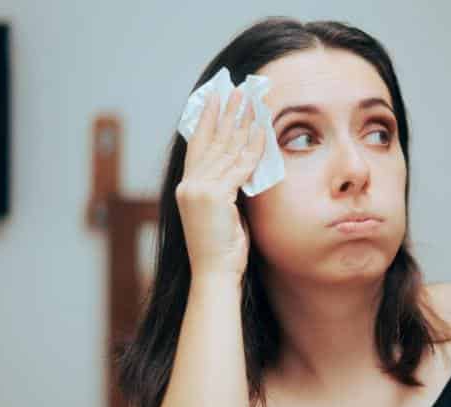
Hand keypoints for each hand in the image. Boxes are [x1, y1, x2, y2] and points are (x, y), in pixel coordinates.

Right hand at [176, 87, 266, 278]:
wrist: (214, 274)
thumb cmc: (222, 250)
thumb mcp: (223, 213)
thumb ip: (227, 189)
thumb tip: (243, 169)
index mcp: (188, 188)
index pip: (197, 145)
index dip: (207, 120)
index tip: (216, 98)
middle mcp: (190, 184)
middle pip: (211, 140)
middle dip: (225, 113)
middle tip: (237, 89)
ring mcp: (199, 189)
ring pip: (226, 148)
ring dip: (241, 122)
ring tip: (251, 101)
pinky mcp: (214, 196)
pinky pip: (239, 166)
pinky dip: (252, 148)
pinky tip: (262, 132)